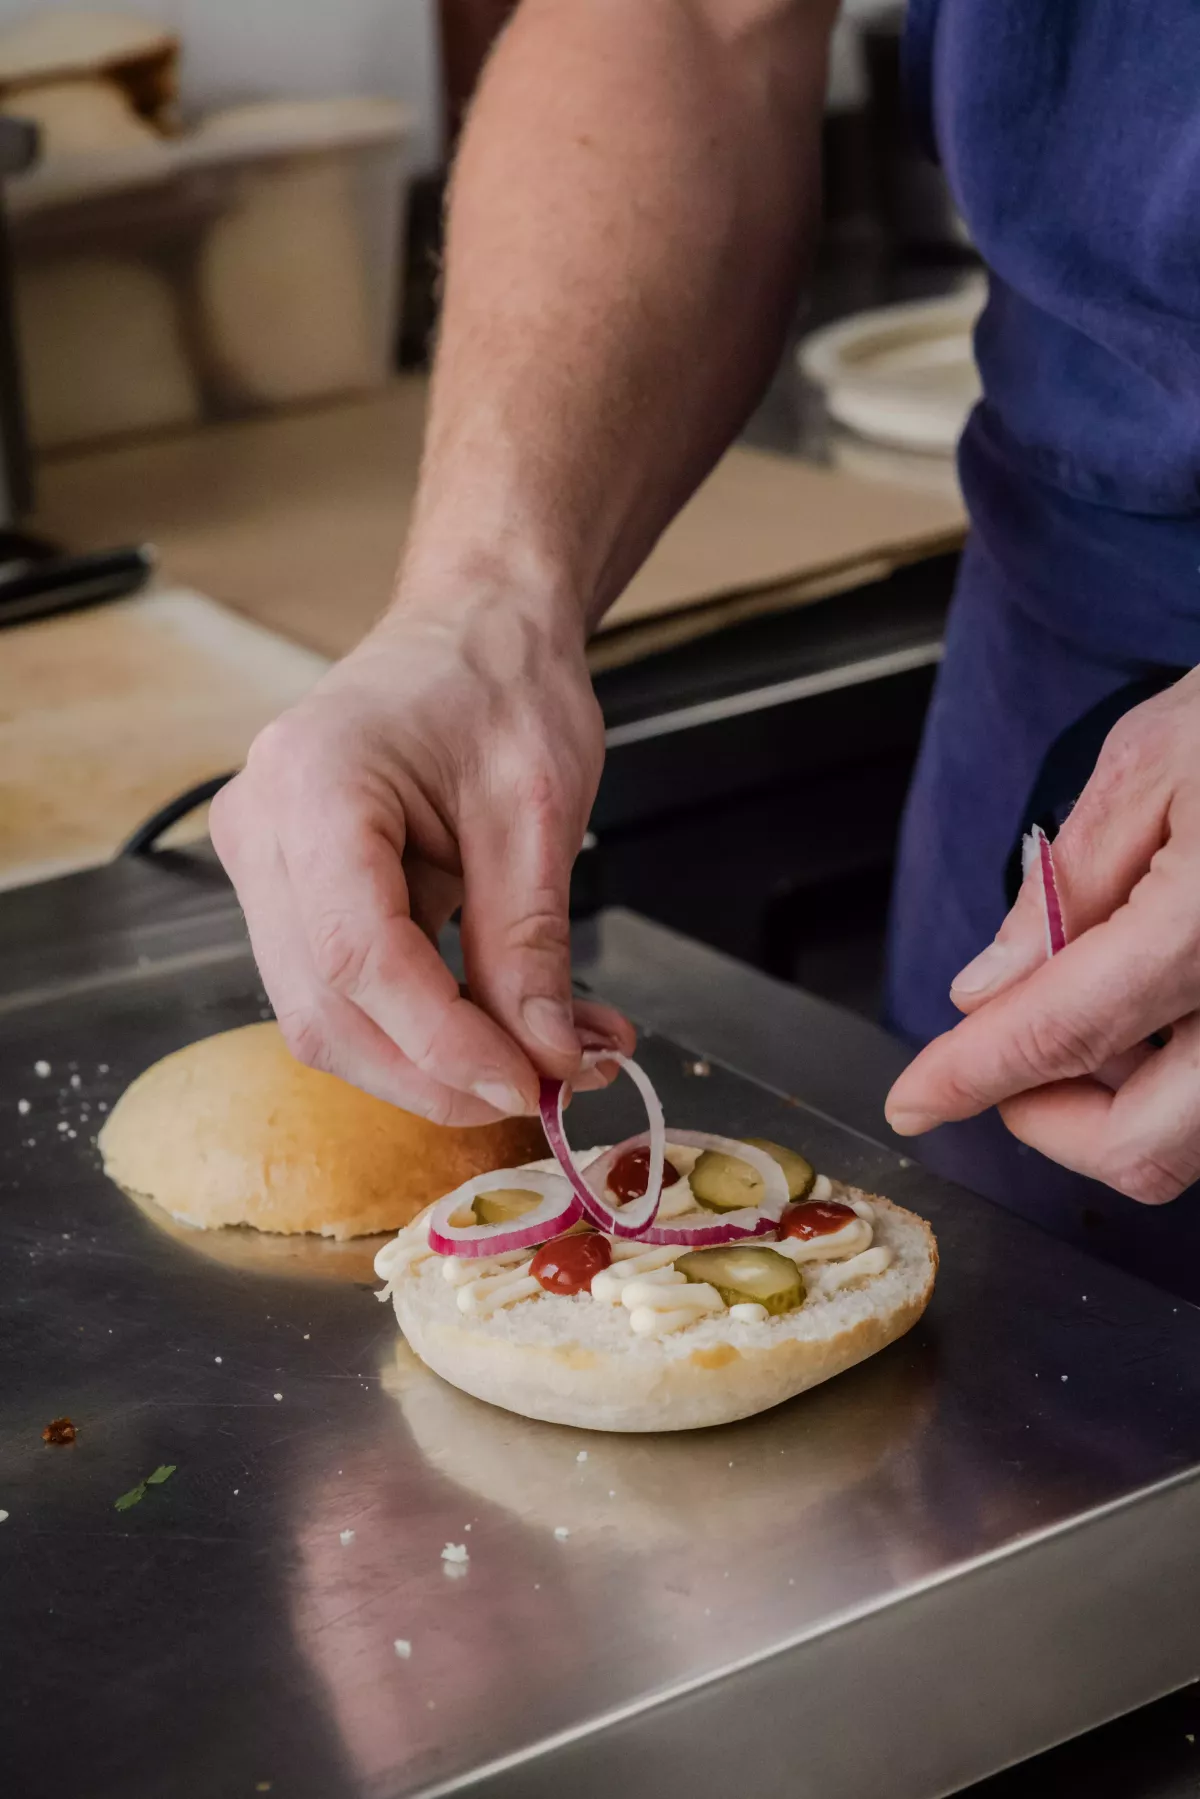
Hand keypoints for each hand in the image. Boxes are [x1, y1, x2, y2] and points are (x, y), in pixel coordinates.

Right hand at [210, 590, 632, 1126]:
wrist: (472, 630)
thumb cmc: (501, 685)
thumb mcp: (538, 811)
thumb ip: (531, 945)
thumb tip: (548, 1061)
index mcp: (314, 784)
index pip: (360, 956)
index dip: (444, 1044)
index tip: (530, 1085)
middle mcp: (261, 828)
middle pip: (327, 1009)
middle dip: (438, 1073)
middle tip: (547, 1088)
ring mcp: (262, 863)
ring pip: (328, 1017)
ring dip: (436, 1062)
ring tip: (550, 1056)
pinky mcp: (289, 892)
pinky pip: (343, 990)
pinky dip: (426, 1026)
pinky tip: (508, 1027)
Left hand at [885, 670, 1199, 1203]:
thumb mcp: (1149, 765)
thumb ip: (1064, 890)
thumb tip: (989, 991)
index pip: (1063, 1032)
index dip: (971, 1077)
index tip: (916, 1100)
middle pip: (1144, 1147)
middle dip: (1050, 1124)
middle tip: (1001, 1062)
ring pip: (1192, 1139)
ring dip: (1115, 1105)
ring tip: (1081, 1004)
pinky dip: (1171, 1077)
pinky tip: (1149, 1004)